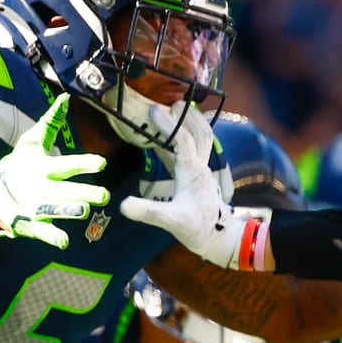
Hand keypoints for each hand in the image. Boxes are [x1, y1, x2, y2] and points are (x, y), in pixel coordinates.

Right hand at [0, 93, 108, 248]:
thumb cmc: (17, 166)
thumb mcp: (32, 144)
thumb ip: (51, 123)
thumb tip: (66, 98)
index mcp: (43, 168)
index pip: (67, 165)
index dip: (83, 164)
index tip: (101, 163)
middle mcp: (41, 187)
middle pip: (65, 190)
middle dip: (84, 193)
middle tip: (105, 196)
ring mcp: (34, 206)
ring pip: (55, 209)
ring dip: (69, 210)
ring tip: (85, 211)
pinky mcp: (29, 224)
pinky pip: (43, 231)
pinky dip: (52, 236)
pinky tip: (65, 241)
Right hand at [120, 105, 253, 267]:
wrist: (218, 240)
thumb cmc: (197, 230)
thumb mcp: (170, 222)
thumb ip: (148, 212)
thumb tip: (122, 205)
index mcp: (193, 172)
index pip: (182, 140)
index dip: (168, 125)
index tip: (153, 111)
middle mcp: (200, 167)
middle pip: (200, 133)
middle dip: (188, 117)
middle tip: (173, 102)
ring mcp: (202, 171)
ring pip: (202, 140)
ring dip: (192, 124)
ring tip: (178, 110)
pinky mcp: (199, 177)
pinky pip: (193, 151)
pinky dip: (184, 139)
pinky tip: (170, 137)